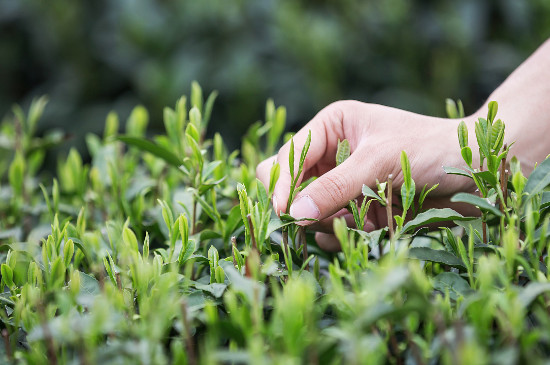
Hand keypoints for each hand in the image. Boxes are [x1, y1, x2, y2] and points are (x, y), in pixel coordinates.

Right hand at [256, 100, 477, 250]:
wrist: (477, 171)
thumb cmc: (430, 148)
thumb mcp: (378, 161)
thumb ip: (334, 187)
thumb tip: (294, 214)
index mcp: (332, 127)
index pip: (289, 156)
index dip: (282, 183)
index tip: (285, 212)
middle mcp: (332, 155)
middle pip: (291, 185)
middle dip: (300, 205)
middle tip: (312, 222)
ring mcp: (345, 185)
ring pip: (309, 212)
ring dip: (328, 222)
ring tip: (360, 220)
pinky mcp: (358, 209)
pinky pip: (332, 228)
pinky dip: (344, 234)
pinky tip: (369, 229)